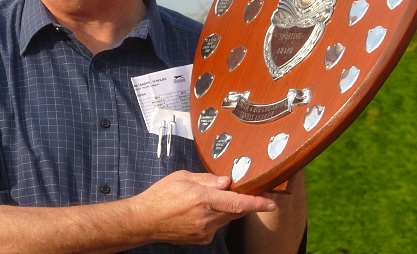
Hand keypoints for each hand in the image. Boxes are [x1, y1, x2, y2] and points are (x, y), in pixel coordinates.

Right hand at [130, 170, 277, 244]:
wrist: (144, 220)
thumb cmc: (161, 195)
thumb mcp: (183, 177)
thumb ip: (207, 179)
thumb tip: (226, 182)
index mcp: (203, 199)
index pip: (237, 202)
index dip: (256, 203)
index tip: (271, 203)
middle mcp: (207, 218)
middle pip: (235, 211)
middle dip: (241, 201)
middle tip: (242, 190)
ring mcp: (205, 231)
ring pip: (226, 219)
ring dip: (226, 208)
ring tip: (207, 200)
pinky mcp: (201, 239)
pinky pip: (216, 226)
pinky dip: (215, 217)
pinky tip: (198, 211)